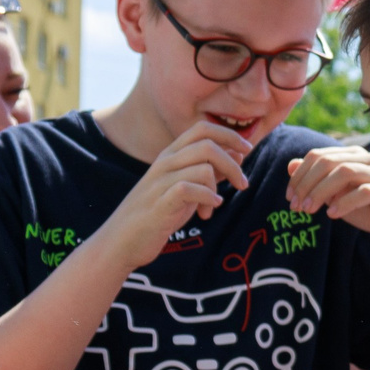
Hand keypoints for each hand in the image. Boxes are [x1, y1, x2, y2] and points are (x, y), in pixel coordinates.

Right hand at [102, 119, 251, 267]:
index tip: (247, 150)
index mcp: (171, 155)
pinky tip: (208, 211)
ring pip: (203, 168)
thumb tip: (239, 154)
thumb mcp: (188, 187)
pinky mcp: (160, 203)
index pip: (202, 128)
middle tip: (243, 184)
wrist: (122, 241)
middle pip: (208, 145)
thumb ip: (210, 170)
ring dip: (218, 187)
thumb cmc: (159, 213)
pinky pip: (191, 189)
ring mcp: (160, 182)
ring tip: (214, 205)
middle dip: (233, 163)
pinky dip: (207, 199)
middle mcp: (165, 163)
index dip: (229, 135)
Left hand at [286, 145, 369, 252]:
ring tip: (310, 210)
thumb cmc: (364, 211)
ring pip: (346, 172)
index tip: (289, 197)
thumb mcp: (334, 196)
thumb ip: (315, 180)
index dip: (300, 175)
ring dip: (322, 192)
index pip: (319, 155)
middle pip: (330, 161)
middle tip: (296, 206)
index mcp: (354, 155)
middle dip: (308, 183)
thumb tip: (290, 164)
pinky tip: (332, 214)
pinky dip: (344, 203)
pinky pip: (365, 192)